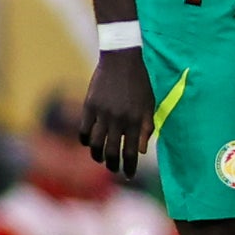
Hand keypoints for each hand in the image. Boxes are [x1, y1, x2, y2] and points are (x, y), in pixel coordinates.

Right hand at [80, 49, 155, 176]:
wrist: (121, 59)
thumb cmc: (140, 82)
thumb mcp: (150, 104)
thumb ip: (147, 127)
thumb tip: (142, 150)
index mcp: (135, 120)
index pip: (132, 152)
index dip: (129, 167)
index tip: (129, 175)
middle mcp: (118, 119)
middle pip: (112, 151)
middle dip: (113, 165)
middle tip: (114, 170)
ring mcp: (102, 113)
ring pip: (96, 144)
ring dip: (97, 155)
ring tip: (101, 159)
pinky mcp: (89, 106)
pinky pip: (84, 130)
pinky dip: (86, 140)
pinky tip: (90, 143)